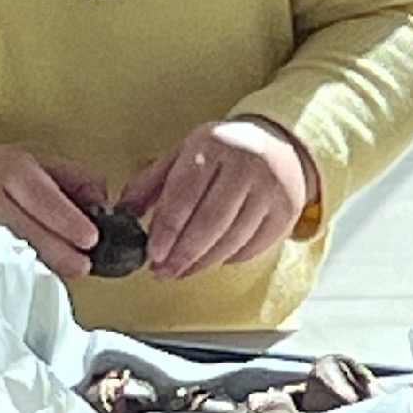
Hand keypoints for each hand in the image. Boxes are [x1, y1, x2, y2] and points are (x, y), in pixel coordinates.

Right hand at [0, 141, 105, 278]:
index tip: (90, 239)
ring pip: (9, 260)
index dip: (69, 222)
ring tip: (51, 275)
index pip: (44, 200)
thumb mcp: (32, 159)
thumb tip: (103, 203)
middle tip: (81, 266)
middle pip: (29, 234)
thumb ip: (73, 178)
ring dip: (36, 271)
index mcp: (11, 171)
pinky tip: (20, 287)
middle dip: (61, 255)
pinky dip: (6, 284)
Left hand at [120, 118, 316, 279]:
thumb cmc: (220, 152)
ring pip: (233, 238)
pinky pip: (256, 246)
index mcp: (213, 146)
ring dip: (203, 262)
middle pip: (210, 222)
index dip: (167, 230)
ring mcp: (271, 187)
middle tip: (163, 272)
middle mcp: (246, 163)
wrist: (276, 141)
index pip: (185, 194)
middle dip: (182, 254)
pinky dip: (231, 259)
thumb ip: (150, 183)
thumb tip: (124, 213)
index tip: (153, 254)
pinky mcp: (287, 209)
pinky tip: (213, 260)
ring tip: (181, 272)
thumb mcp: (182, 155)